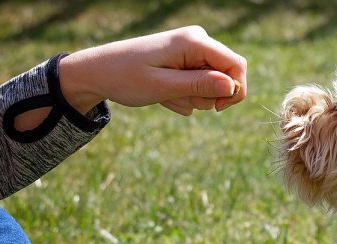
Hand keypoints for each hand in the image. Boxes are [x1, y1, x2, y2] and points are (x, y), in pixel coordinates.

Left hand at [58, 26, 247, 115]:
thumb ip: (199, 85)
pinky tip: (163, 92)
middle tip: (179, 97)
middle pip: (226, 76)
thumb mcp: (163, 86)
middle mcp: (197, 40)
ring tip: (167, 94)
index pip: (236, 65)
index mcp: (194, 40)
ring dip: (194, 97)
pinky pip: (199, 85)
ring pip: (213, 84)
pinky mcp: (186, 61)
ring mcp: (192, 51)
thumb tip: (232, 86)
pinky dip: (184, 95)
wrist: (99, 72)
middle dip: (208, 95)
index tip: (218, 109)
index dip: (235, 90)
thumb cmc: (126, 77)